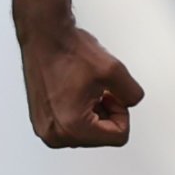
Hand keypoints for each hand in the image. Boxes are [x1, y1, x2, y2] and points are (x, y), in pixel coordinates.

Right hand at [16, 6, 143, 147]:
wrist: (44, 37)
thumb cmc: (69, 52)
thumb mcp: (115, 72)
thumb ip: (133, 95)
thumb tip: (130, 103)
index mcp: (71, 127)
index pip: (119, 136)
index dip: (122, 112)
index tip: (110, 94)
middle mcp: (53, 134)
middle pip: (102, 136)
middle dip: (107, 113)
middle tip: (98, 90)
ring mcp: (44, 129)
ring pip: (89, 132)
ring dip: (94, 112)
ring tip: (84, 89)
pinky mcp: (40, 121)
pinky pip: (73, 125)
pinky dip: (80, 111)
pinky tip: (75, 91)